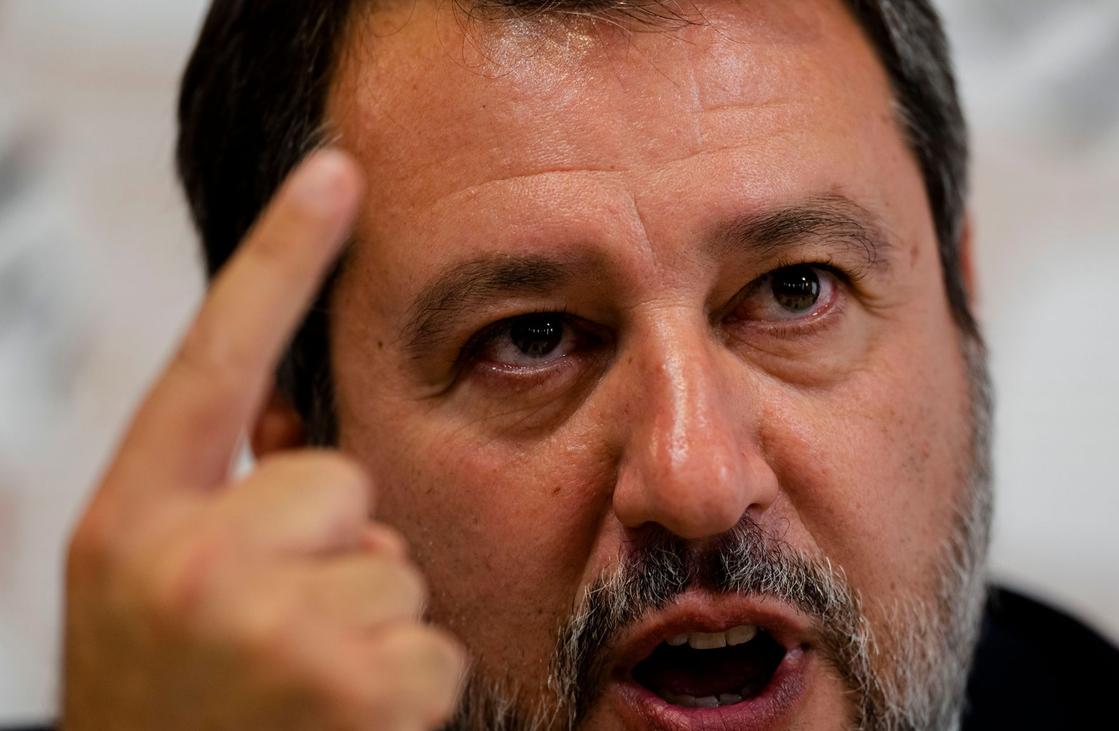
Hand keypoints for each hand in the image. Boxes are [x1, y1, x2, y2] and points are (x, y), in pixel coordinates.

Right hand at [61, 150, 465, 730]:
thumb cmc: (169, 708)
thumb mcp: (146, 592)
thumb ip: (217, 507)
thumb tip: (319, 447)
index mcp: (132, 524)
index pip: (213, 360)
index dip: (276, 258)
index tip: (335, 170)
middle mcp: (192, 560)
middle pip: (342, 481)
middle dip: (331, 552)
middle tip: (274, 640)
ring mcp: (274, 622)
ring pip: (393, 563)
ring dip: (365, 625)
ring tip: (297, 693)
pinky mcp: (358, 681)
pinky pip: (429, 642)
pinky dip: (402, 690)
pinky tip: (335, 728)